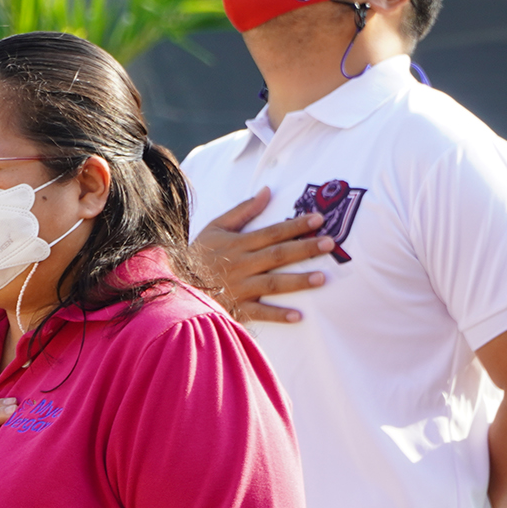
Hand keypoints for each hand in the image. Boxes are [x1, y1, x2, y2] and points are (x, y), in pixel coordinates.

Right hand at [193, 187, 336, 322]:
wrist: (176, 285)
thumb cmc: (199, 255)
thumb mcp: (216, 227)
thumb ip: (243, 210)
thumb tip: (267, 191)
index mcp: (238, 244)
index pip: (272, 232)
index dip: (295, 225)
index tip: (319, 218)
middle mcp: (241, 265)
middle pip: (277, 255)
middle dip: (304, 249)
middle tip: (330, 244)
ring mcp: (240, 288)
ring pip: (272, 284)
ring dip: (297, 281)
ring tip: (322, 278)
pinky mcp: (237, 309)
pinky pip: (260, 313)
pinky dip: (278, 315)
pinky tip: (299, 316)